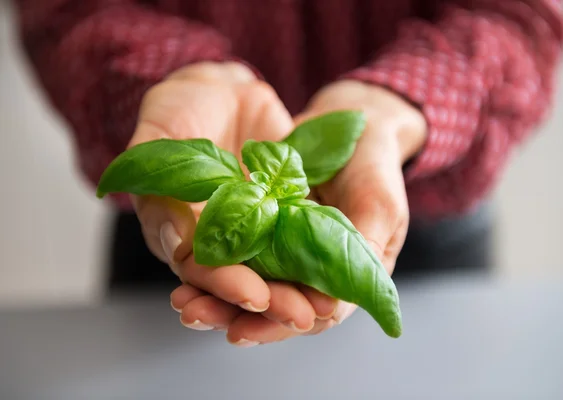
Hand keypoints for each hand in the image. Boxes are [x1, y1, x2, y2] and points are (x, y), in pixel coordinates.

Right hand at [130, 62, 338, 345]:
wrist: (219, 93)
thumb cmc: (177, 110)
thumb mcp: (157, 138)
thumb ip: (158, 185)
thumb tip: (175, 244)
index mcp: (177, 230)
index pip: (198, 268)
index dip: (223, 284)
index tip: (253, 295)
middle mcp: (215, 239)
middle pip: (240, 280)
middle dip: (270, 301)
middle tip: (300, 317)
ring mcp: (251, 227)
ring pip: (274, 268)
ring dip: (297, 290)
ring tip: (325, 308)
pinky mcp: (281, 212)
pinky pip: (301, 236)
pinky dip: (319, 255)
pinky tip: (342, 270)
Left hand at [184, 79, 426, 344]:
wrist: (351, 124)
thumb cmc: (374, 165)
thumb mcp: (379, 203)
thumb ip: (363, 247)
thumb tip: (336, 302)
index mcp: (343, 276)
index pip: (310, 315)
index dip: (276, 324)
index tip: (241, 330)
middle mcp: (309, 270)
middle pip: (270, 305)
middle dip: (231, 312)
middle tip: (195, 314)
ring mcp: (283, 248)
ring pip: (247, 279)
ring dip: (213, 293)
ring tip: (183, 301)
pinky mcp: (260, 224)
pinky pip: (234, 245)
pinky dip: (211, 254)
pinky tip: (185, 256)